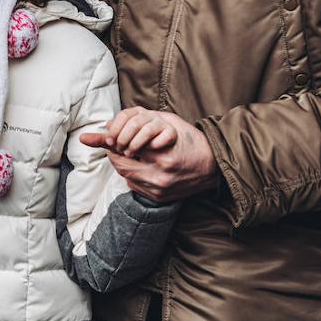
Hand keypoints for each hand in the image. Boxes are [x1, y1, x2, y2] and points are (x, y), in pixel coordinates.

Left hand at [81, 109, 217, 203]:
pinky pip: (136, 187)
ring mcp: (159, 190)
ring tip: (127, 155)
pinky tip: (138, 166)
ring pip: (127, 178)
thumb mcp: (167, 123)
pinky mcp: (160, 198)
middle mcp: (160, 177)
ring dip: (123, 166)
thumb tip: (107, 126)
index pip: (123, 151)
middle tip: (115, 146)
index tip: (112, 139)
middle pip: (122, 167)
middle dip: (115, 156)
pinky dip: (132, 176)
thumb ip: (139, 122)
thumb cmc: (190, 140)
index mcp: (162, 157)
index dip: (113, 144)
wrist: (213, 165)